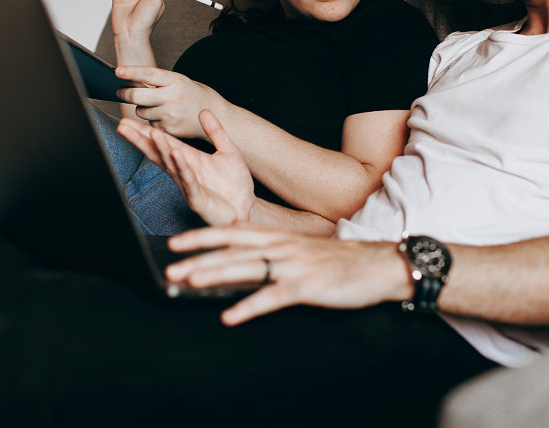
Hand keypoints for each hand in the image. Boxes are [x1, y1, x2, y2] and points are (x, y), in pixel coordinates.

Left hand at [115, 66, 226, 138]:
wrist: (218, 116)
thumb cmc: (196, 95)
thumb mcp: (181, 81)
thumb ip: (160, 82)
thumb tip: (132, 82)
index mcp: (176, 81)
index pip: (148, 74)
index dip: (131, 72)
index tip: (117, 71)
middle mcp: (172, 98)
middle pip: (137, 96)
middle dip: (124, 93)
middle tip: (120, 92)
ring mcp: (170, 115)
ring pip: (140, 111)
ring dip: (142, 108)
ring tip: (156, 105)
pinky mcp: (169, 129)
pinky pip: (150, 123)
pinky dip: (153, 120)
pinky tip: (166, 117)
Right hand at [117, 110, 256, 224]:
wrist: (246, 208)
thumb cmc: (234, 184)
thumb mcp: (228, 151)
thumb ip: (215, 131)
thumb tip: (204, 110)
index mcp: (188, 159)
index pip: (163, 143)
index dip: (145, 133)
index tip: (127, 121)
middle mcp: (183, 172)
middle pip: (157, 153)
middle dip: (140, 139)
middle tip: (123, 126)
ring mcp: (188, 186)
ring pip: (171, 165)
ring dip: (161, 149)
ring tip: (152, 133)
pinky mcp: (197, 199)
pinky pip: (188, 181)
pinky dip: (182, 168)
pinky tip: (176, 155)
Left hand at [164, 224, 409, 325]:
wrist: (379, 264)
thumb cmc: (338, 261)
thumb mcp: (300, 247)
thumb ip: (270, 248)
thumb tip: (238, 251)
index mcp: (279, 237)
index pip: (232, 232)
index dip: (202, 236)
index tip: (175, 242)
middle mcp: (282, 246)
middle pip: (232, 248)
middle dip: (199, 256)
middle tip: (170, 266)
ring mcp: (294, 264)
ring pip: (247, 268)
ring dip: (216, 274)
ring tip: (189, 280)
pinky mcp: (307, 286)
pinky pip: (272, 297)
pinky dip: (249, 306)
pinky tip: (229, 316)